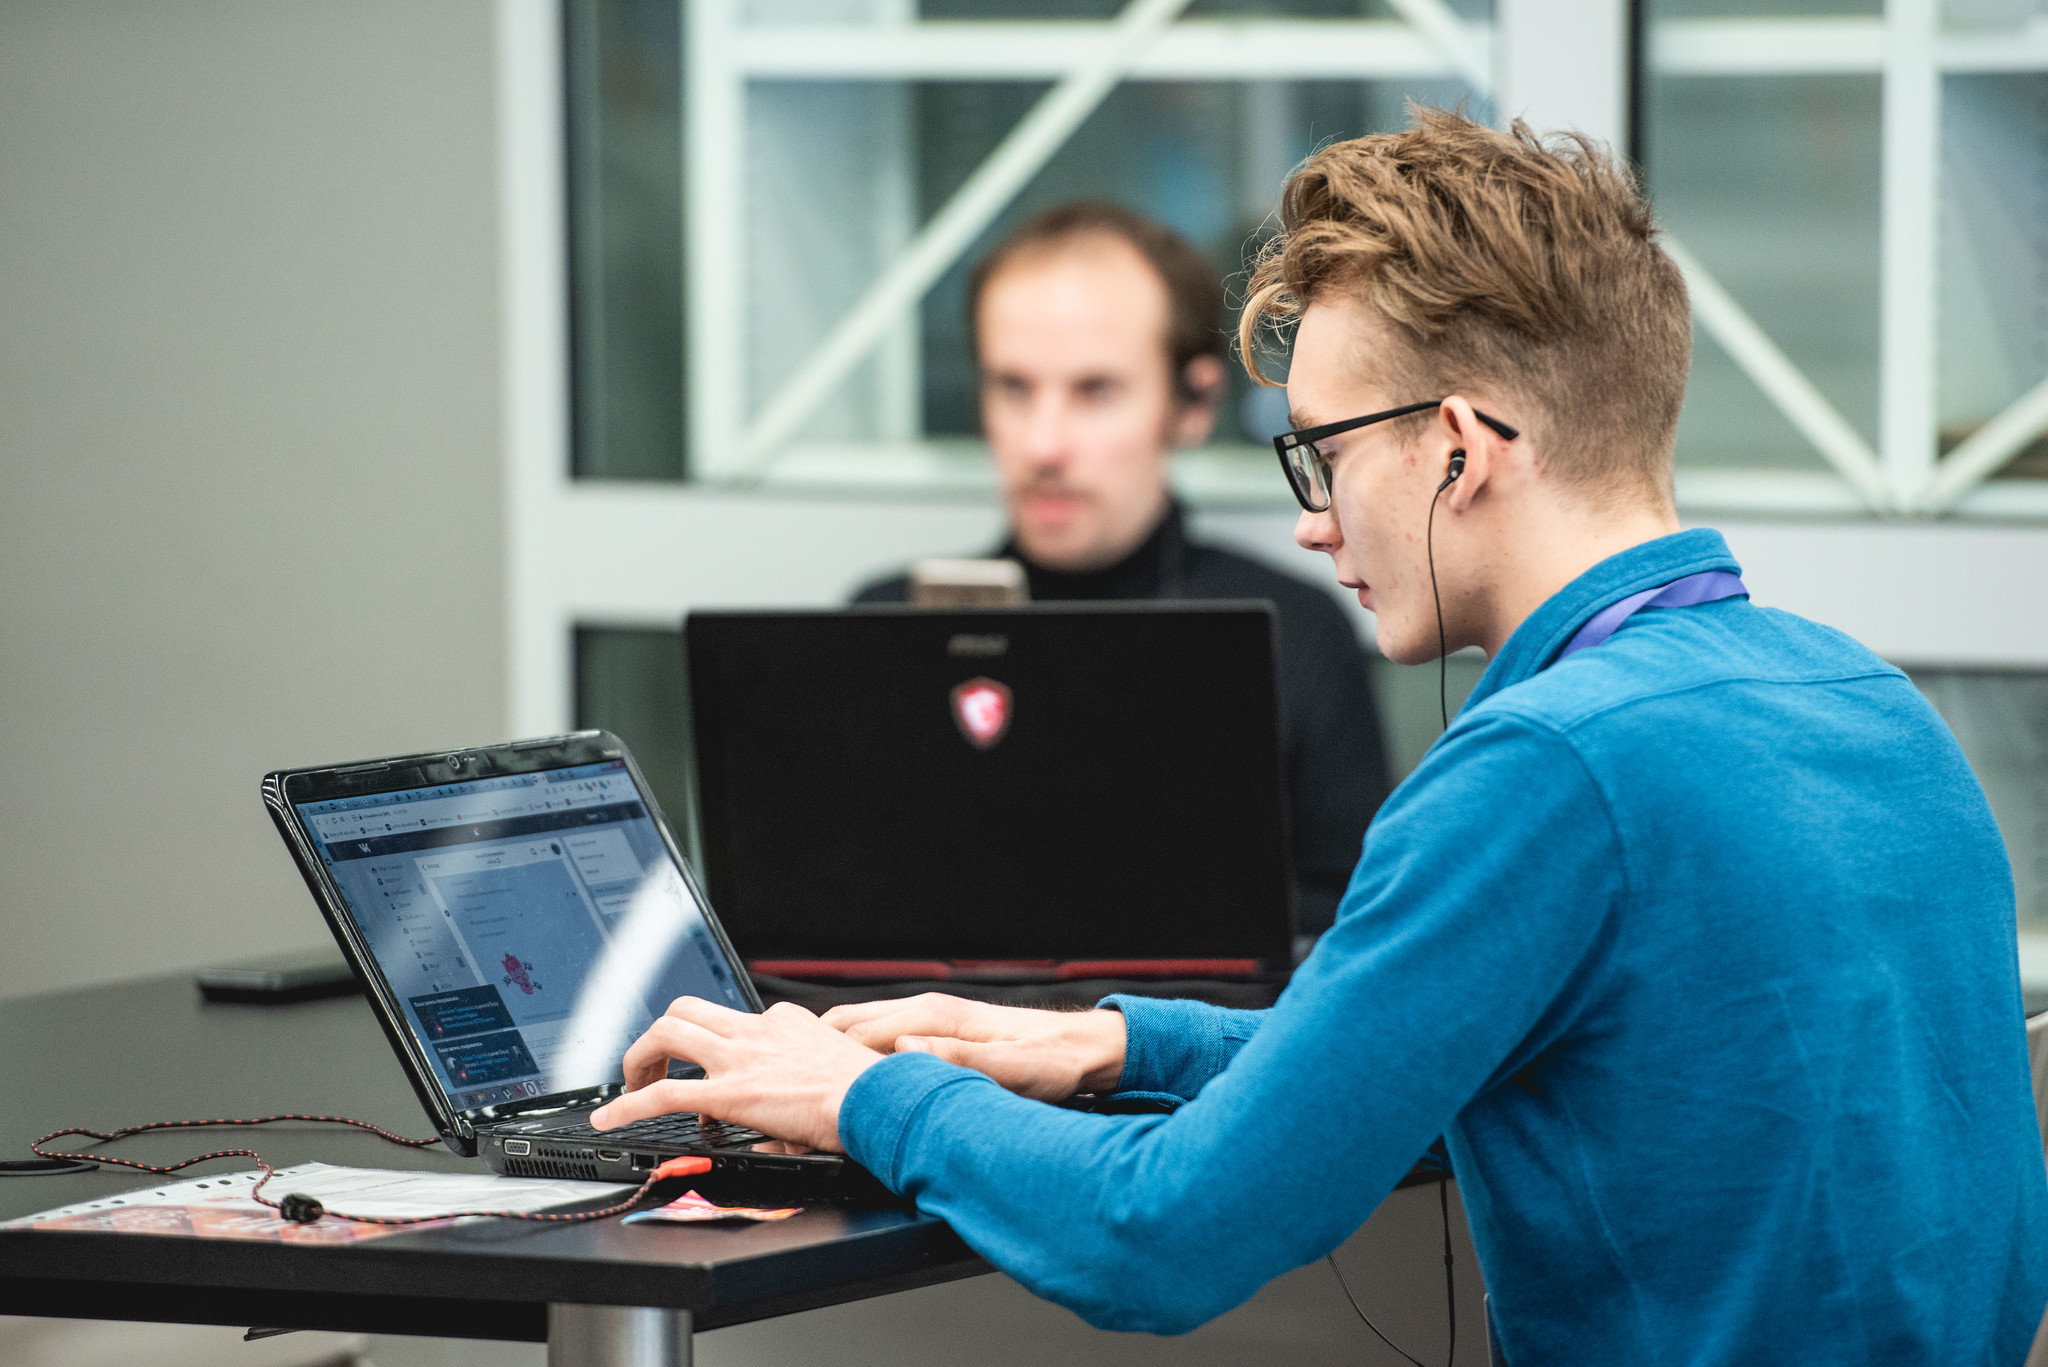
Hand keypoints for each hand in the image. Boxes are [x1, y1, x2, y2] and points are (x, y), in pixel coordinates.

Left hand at [589, 998, 883, 1152]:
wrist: (881, 1099)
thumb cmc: (871, 1092)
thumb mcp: (835, 1073)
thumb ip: (804, 1088)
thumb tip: (786, 1127)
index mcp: (785, 1023)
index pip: (734, 1020)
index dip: (714, 1046)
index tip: (712, 1069)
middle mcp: (757, 1031)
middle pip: (688, 1009)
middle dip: (659, 1036)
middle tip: (652, 1066)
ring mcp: (740, 1057)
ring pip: (668, 1032)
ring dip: (638, 1057)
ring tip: (628, 1087)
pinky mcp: (730, 1091)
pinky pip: (663, 1093)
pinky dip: (627, 1105)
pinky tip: (610, 1119)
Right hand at [821, 993, 1126, 1101]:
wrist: (1081, 1048)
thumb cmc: (1051, 1062)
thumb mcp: (1010, 1068)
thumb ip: (957, 1060)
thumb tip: (905, 1052)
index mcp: (934, 1018)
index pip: (858, 1036)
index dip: (823, 1066)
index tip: (795, 1093)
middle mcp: (925, 1013)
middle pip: (846, 1028)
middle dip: (810, 1057)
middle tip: (781, 1094)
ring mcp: (928, 1021)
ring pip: (857, 1031)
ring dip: (826, 1055)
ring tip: (796, 1087)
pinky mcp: (935, 1034)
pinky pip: (877, 1041)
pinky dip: (850, 1057)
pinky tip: (840, 1080)